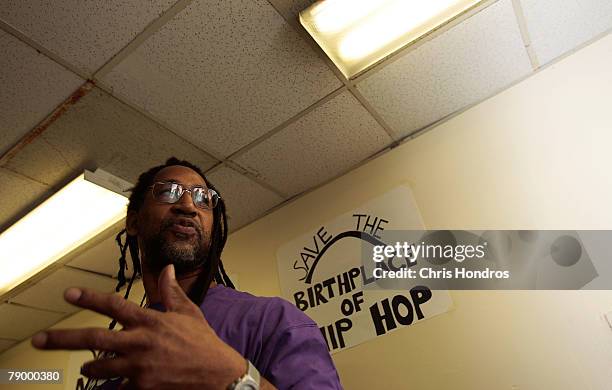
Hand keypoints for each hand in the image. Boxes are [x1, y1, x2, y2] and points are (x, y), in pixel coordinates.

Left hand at [32, 264, 245, 388]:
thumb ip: (171, 291)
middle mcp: (140, 343)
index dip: (89, 298)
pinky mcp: (142, 387)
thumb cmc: (203, 342)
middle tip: (40, 340)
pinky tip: (103, 389)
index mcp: (150, 321)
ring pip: (99, 367)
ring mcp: (139, 368)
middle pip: (94, 339)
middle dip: (63, 339)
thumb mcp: (189, 312)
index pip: (114, 305)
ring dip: (89, 367)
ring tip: (86, 367)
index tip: (69, 295)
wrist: (217, 373)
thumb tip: (166, 268)